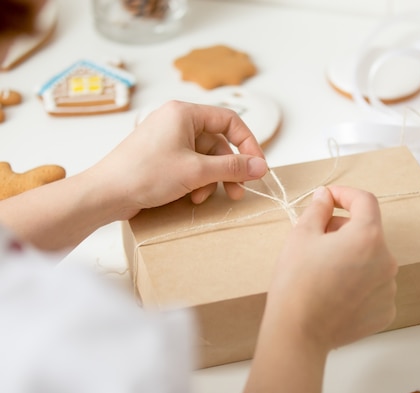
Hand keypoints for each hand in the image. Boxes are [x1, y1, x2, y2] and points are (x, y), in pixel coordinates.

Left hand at [89, 100, 267, 219]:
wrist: (105, 194)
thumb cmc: (145, 175)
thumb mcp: (196, 171)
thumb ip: (232, 167)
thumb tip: (261, 167)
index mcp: (184, 113)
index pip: (230, 120)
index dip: (248, 143)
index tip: (257, 166)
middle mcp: (176, 122)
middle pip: (218, 143)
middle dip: (228, 169)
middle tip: (238, 191)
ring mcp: (168, 140)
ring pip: (205, 158)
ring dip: (211, 180)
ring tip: (205, 197)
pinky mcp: (161, 157)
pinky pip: (190, 166)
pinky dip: (196, 182)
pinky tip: (190, 197)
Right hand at [267, 185, 397, 351]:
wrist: (298, 333)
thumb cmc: (296, 283)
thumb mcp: (301, 236)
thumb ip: (318, 209)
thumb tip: (325, 196)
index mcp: (368, 236)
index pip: (365, 201)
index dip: (346, 194)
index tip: (329, 198)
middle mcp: (386, 260)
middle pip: (368, 232)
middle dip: (345, 229)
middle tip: (318, 238)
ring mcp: (389, 288)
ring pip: (372, 260)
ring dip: (353, 256)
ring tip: (324, 270)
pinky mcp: (386, 311)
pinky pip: (374, 286)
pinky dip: (359, 282)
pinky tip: (336, 291)